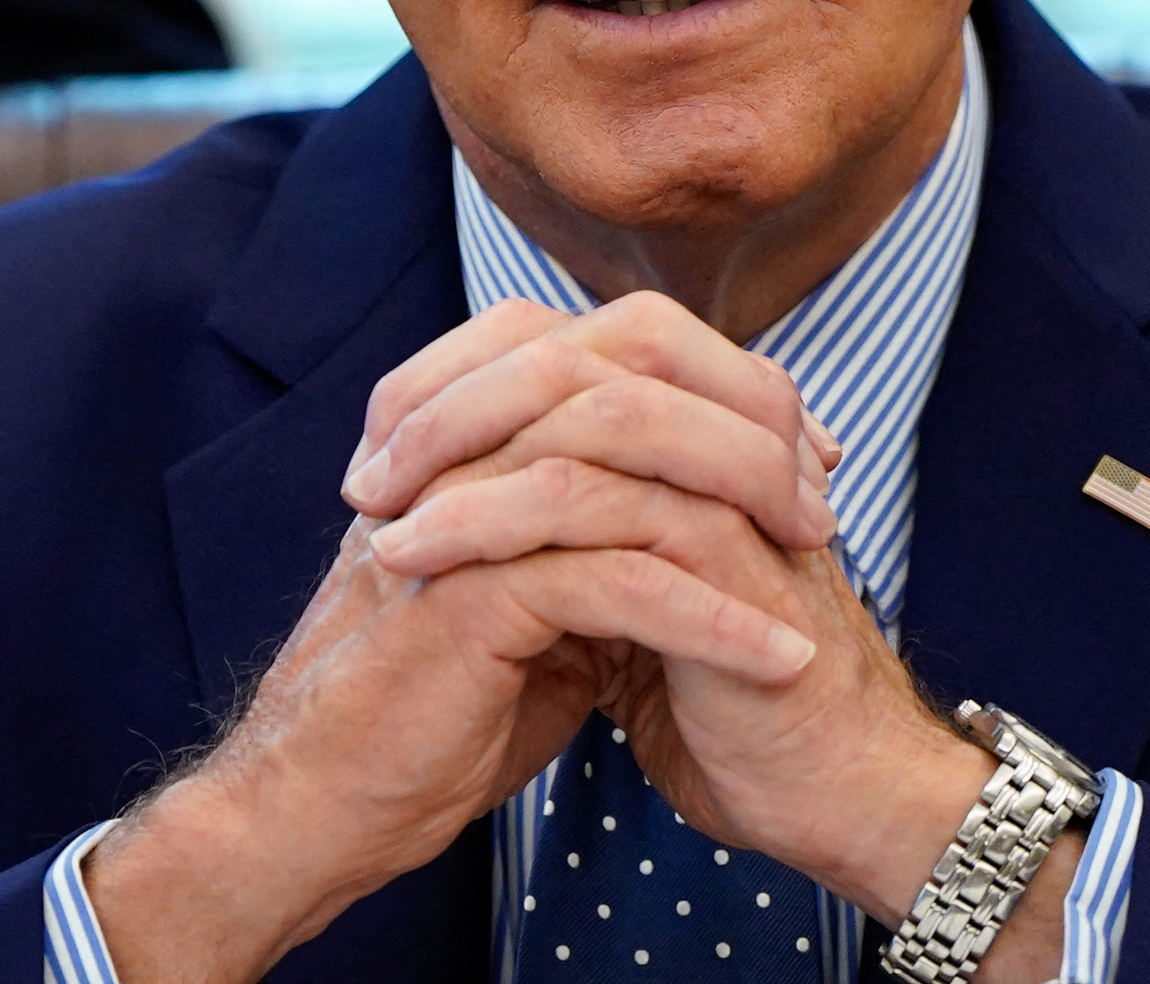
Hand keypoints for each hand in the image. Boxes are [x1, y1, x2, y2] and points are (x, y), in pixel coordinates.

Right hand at [83, 399, 818, 980]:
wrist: (327, 804)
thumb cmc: (433, 706)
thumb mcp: (535, 593)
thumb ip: (592, 526)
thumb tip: (700, 488)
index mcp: (469, 427)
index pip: (611, 344)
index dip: (718, 379)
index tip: (802, 449)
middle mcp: (457, 446)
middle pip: (626, 373)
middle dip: (742, 423)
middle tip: (821, 494)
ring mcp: (456, 510)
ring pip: (626, 463)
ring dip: (741, 508)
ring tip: (818, 558)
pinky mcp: (467, 595)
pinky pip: (615, 580)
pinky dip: (708, 617)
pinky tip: (778, 653)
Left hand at [358, 293, 1073, 973]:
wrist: (833, 796)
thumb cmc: (728, 704)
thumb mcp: (632, 598)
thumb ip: (580, 530)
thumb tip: (472, 488)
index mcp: (700, 432)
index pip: (570, 340)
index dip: (465, 373)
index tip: (378, 441)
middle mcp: (723, 439)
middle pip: (578, 345)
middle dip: (455, 394)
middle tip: (368, 466)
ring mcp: (736, 491)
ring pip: (588, 413)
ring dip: (462, 454)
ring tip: (378, 517)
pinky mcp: (733, 561)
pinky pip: (603, 507)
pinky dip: (495, 523)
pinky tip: (425, 564)